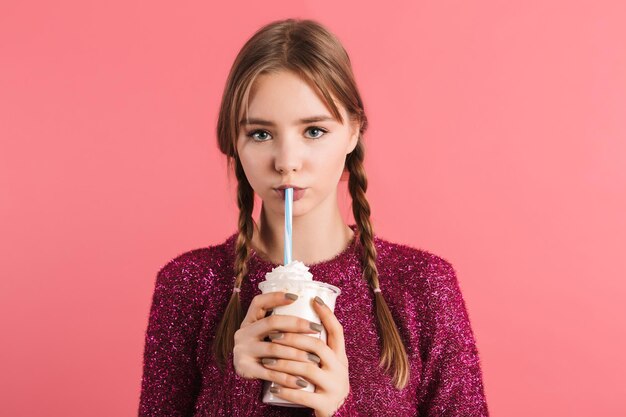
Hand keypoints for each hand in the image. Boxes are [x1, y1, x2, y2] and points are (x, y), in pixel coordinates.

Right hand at [233, 292, 322, 389]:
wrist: (245, 376)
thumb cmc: (263, 352)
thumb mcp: (265, 335)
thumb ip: (279, 326)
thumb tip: (313, 311)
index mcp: (249, 321)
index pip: (259, 303)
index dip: (275, 297)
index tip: (296, 296)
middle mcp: (244, 333)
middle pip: (272, 323)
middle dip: (297, 324)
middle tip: (317, 328)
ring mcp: (243, 350)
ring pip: (274, 349)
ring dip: (297, 353)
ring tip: (315, 358)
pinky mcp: (245, 369)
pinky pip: (270, 373)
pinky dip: (287, 377)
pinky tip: (301, 381)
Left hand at [260, 295, 349, 416]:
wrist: (338, 414)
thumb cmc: (325, 384)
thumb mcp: (328, 365)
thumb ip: (319, 348)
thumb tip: (300, 318)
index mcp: (341, 357)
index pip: (337, 330)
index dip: (326, 314)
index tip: (313, 299)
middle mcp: (340, 369)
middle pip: (317, 347)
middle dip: (293, 339)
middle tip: (273, 336)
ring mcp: (334, 386)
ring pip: (307, 369)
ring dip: (285, 363)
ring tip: (267, 360)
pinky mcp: (326, 404)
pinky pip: (303, 395)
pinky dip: (286, 389)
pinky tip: (272, 386)